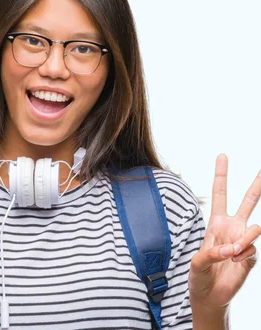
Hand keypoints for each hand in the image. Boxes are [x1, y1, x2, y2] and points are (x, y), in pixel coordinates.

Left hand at [189, 154, 259, 309]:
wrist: (210, 295)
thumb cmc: (199, 276)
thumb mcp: (197, 262)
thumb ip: (212, 253)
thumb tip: (233, 248)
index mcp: (216, 223)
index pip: (219, 194)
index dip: (221, 176)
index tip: (222, 156)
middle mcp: (232, 228)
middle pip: (248, 202)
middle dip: (257, 185)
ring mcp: (243, 241)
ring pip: (254, 228)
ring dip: (244, 239)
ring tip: (233, 251)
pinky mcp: (251, 256)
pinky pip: (252, 249)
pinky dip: (243, 255)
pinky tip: (235, 261)